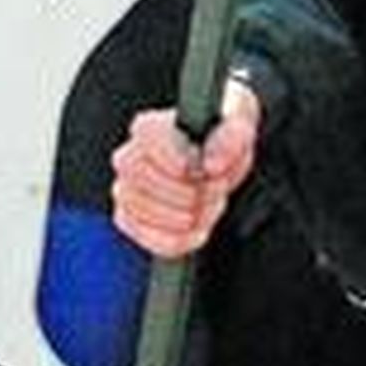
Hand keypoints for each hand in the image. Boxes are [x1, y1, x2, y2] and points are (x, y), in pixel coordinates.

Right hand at [110, 80, 260, 257]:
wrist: (215, 170)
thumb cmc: (220, 141)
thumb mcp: (238, 127)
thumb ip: (231, 137)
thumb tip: (211, 164)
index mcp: (152, 127)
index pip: (144, 135)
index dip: (168, 155)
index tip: (194, 169)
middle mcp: (132, 153)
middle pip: (136, 173)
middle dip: (181, 191)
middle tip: (212, 191)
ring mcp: (127, 187)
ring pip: (134, 205)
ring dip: (179, 217)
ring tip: (206, 210)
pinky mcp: (130, 217)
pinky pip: (137, 232)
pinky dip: (171, 239)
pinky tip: (196, 232)